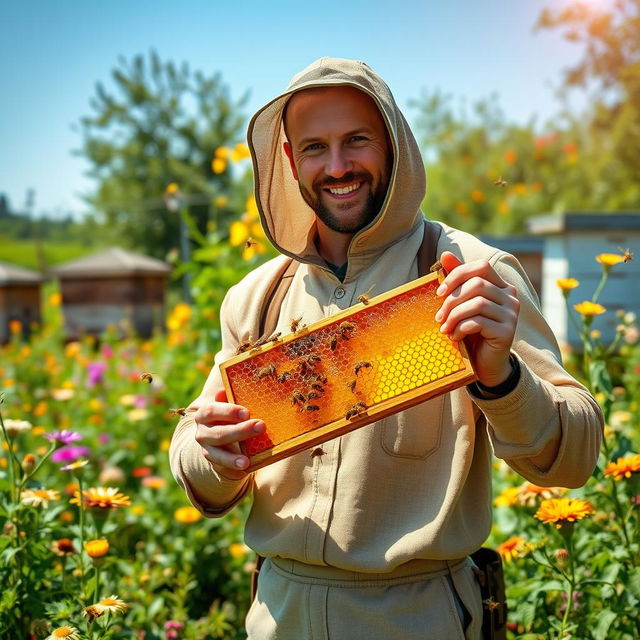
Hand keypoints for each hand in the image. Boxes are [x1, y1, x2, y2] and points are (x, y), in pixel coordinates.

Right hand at [194, 389, 264, 478]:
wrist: (220, 436)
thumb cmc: (229, 416)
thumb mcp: (229, 406)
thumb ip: (229, 398)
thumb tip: (224, 389)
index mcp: (205, 414)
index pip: (212, 411)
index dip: (229, 411)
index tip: (247, 413)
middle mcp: (202, 433)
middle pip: (218, 434)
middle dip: (240, 431)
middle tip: (261, 426)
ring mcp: (207, 450)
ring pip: (216, 454)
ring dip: (232, 458)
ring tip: (246, 462)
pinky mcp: (214, 464)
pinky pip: (222, 469)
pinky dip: (232, 470)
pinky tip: (245, 470)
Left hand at [435, 251, 519, 386]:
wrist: (485, 363)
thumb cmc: (472, 331)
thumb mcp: (462, 304)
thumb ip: (457, 280)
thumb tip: (445, 254)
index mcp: (500, 286)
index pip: (481, 267)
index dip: (457, 275)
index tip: (439, 292)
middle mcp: (510, 297)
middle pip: (477, 285)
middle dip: (452, 300)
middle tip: (438, 317)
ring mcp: (512, 314)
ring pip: (477, 303)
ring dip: (454, 316)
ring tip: (444, 328)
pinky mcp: (508, 332)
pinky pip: (478, 322)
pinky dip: (461, 328)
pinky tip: (454, 337)